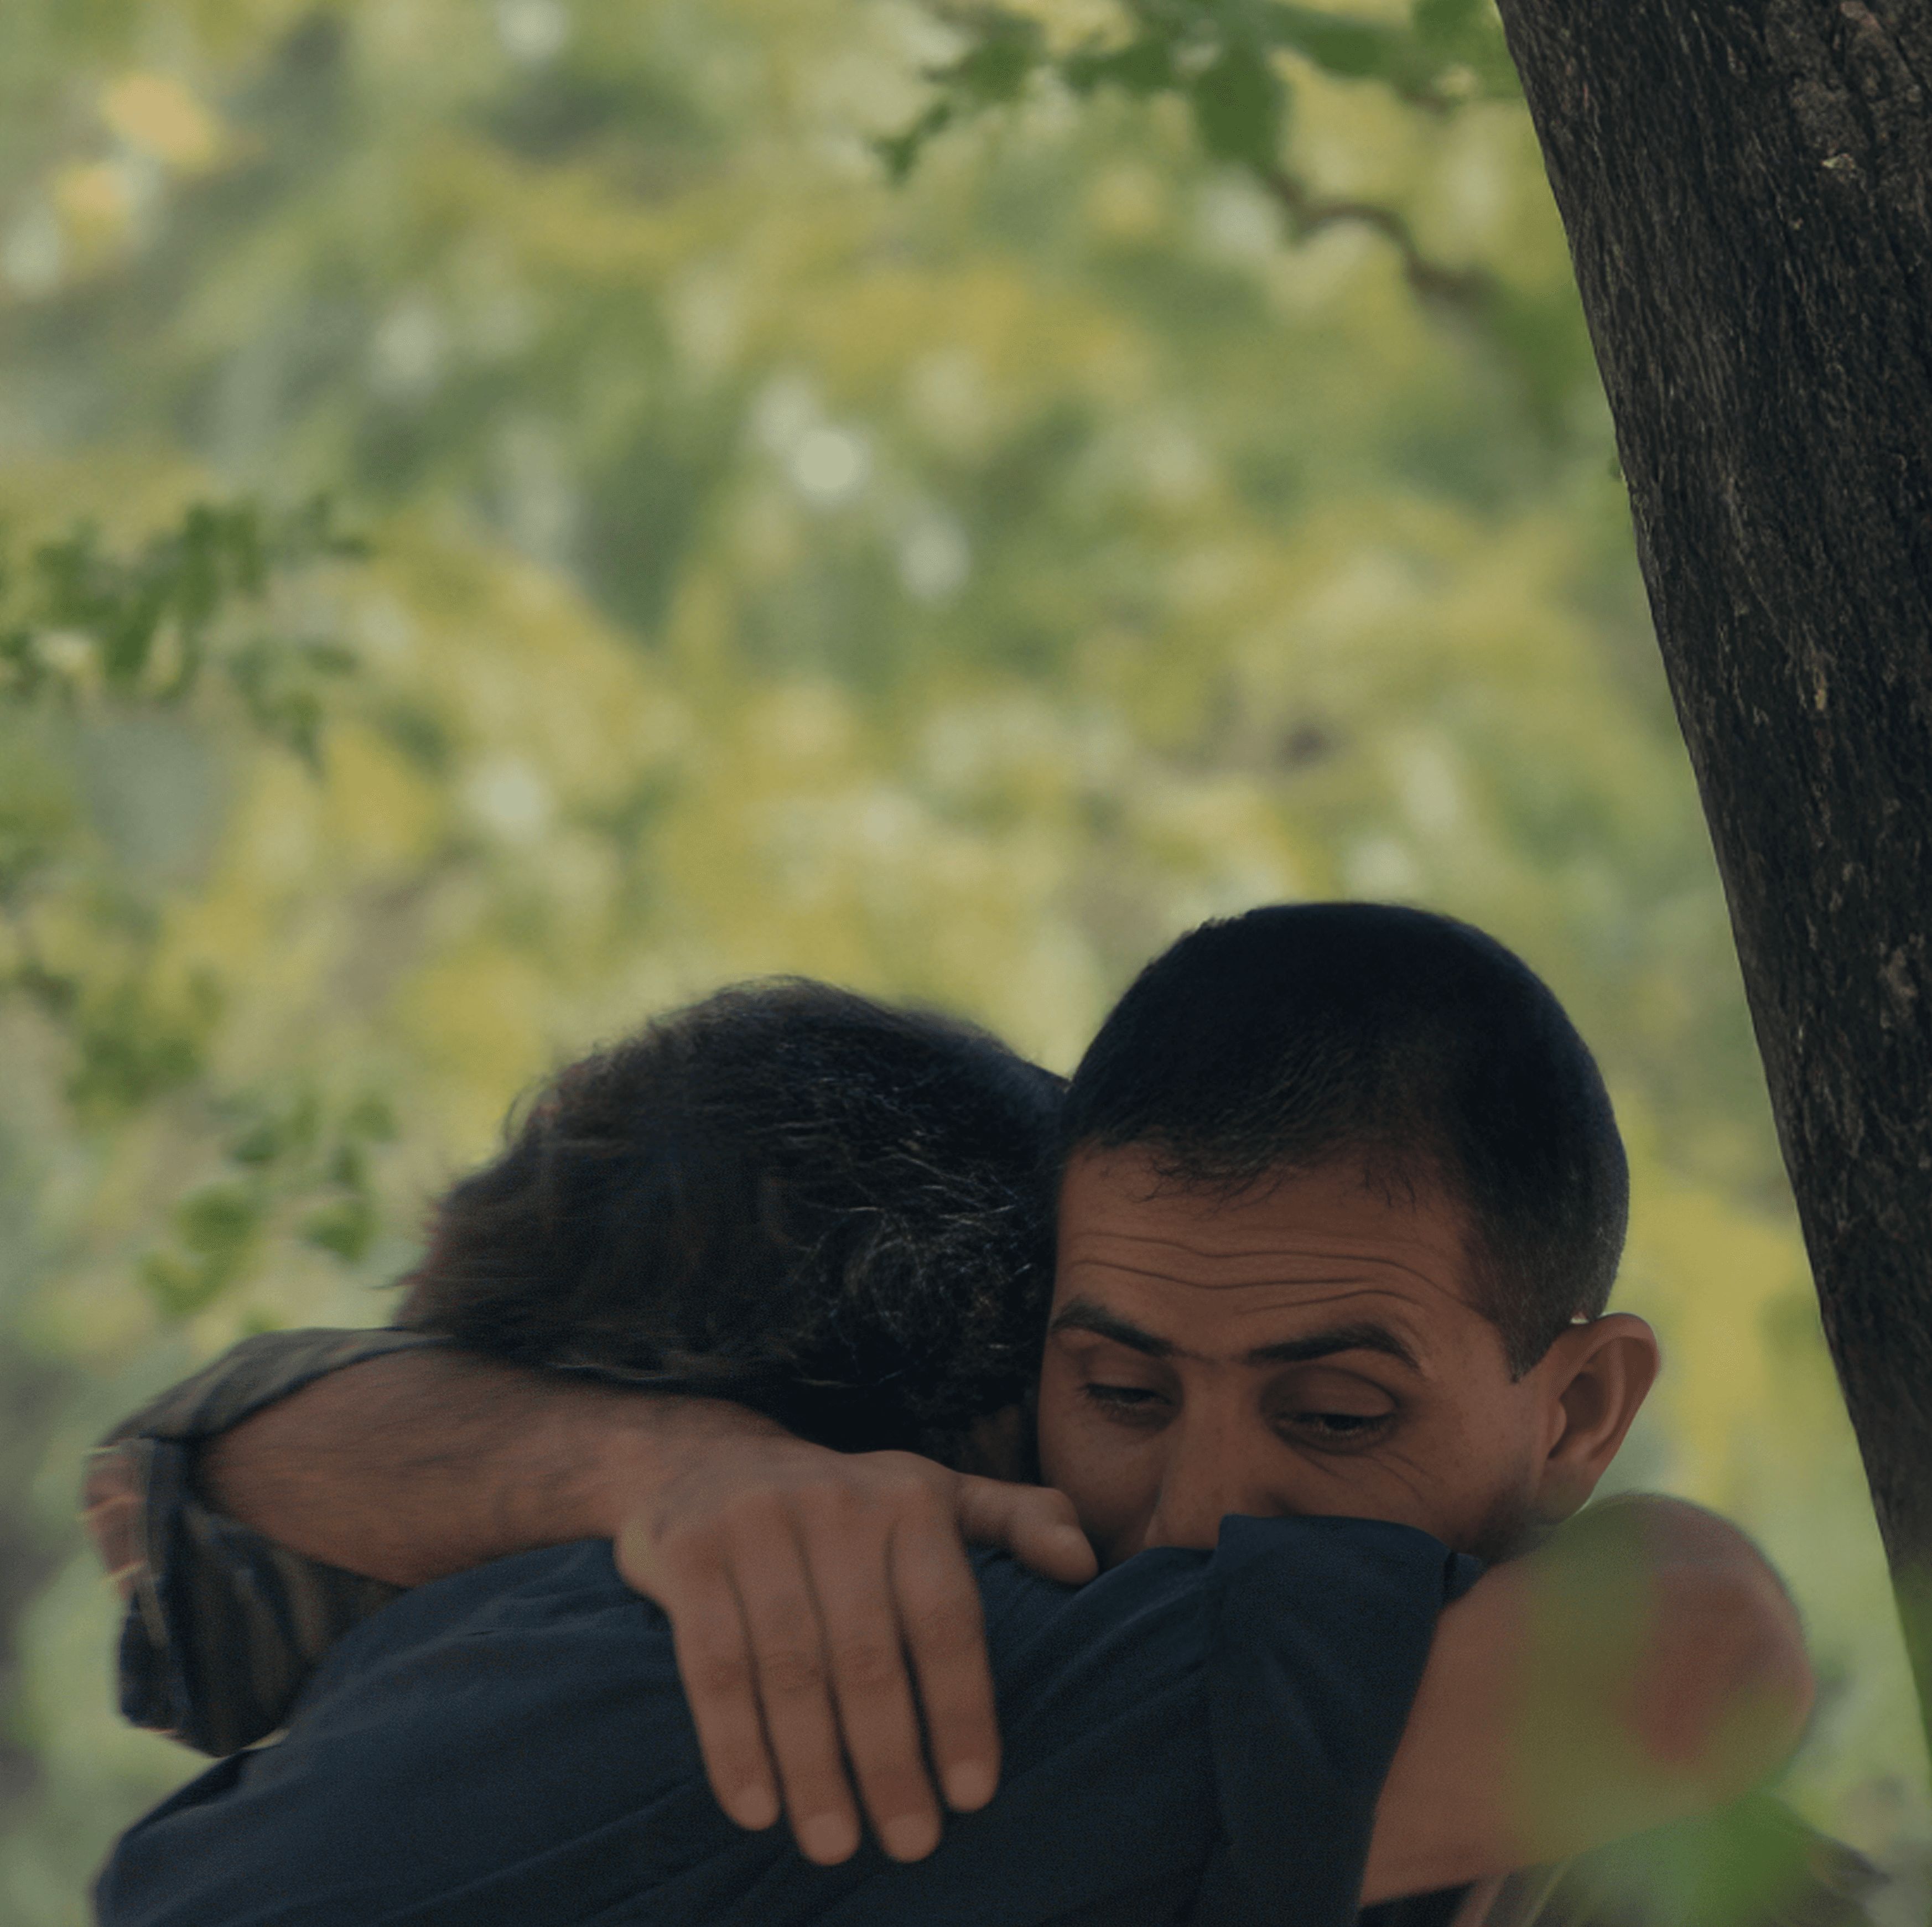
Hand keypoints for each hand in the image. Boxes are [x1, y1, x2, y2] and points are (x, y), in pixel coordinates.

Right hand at [608, 1423, 1096, 1865]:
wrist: (707, 1458)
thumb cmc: (846, 1506)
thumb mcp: (935, 1496)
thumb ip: (1014, 1522)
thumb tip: (1086, 1563)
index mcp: (910, 1495)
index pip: (946, 1617)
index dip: (961, 1709)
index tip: (972, 1795)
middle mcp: (835, 1499)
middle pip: (867, 1654)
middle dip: (889, 1760)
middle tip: (908, 1844)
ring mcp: (756, 1520)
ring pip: (790, 1667)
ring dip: (813, 1768)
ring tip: (834, 1845)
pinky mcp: (688, 1549)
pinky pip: (712, 1663)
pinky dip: (735, 1743)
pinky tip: (756, 1810)